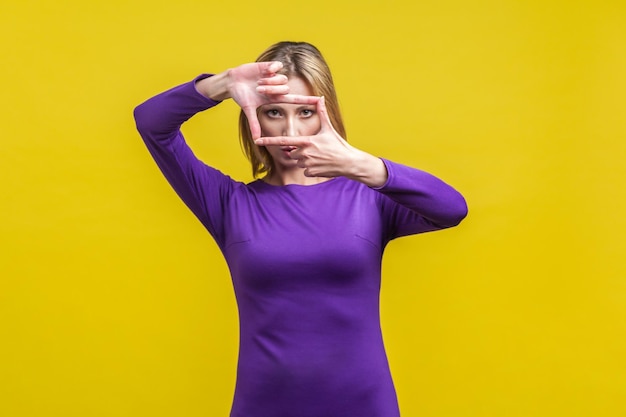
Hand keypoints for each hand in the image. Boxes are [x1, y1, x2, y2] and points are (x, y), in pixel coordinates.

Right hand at [227, 62, 319, 138]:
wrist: (232, 82)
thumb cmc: (241, 96)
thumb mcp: (248, 110)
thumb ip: (254, 124)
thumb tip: (256, 141)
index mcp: (275, 98)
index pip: (294, 100)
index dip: (306, 100)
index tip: (320, 100)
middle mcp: (277, 87)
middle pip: (285, 89)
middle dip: (272, 90)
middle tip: (259, 90)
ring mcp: (274, 77)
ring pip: (282, 79)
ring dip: (269, 82)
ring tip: (258, 82)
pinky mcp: (269, 66)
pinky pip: (277, 66)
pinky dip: (271, 68)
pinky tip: (265, 71)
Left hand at [255, 96, 386, 185]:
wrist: (349, 162)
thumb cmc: (339, 145)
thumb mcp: (329, 128)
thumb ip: (322, 113)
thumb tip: (321, 97)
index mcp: (307, 141)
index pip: (284, 141)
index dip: (269, 140)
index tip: (257, 140)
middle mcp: (305, 153)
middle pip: (293, 152)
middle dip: (300, 151)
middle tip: (314, 149)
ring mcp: (307, 163)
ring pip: (298, 161)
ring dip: (306, 160)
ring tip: (320, 157)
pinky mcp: (311, 172)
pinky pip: (305, 170)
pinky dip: (311, 168)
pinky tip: (321, 165)